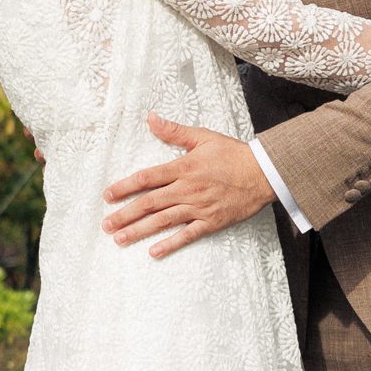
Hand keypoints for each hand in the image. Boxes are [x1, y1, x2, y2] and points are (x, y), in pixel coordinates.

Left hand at [104, 115, 272, 256]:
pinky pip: (187, 235)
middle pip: (150, 203)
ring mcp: (199, 207)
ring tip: (120, 238)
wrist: (264, 173)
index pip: (147, 178)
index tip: (108, 195)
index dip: (124, 187)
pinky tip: (153, 251)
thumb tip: (150, 118)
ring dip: (139, 230)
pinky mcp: (211, 222)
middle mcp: (187, 189)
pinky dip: (170, 244)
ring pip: (163, 220)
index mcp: (183, 167)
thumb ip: (174, 131)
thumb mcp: (203, 137)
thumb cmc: (233, 154)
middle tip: (106, 224)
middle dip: (125, 214)